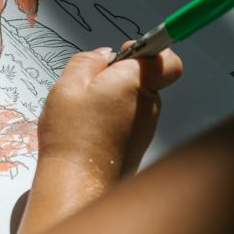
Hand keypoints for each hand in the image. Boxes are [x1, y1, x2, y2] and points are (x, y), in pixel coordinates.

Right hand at [13, 46, 182, 233]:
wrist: (76, 182)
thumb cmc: (72, 135)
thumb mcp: (67, 85)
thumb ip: (87, 61)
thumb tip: (102, 56)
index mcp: (136, 83)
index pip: (166, 59)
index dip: (147, 51)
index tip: (124, 53)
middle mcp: (149, 106)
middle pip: (144, 79)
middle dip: (118, 77)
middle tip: (89, 87)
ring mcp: (145, 128)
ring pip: (134, 101)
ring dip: (112, 100)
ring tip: (83, 112)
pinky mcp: (137, 145)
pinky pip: (128, 121)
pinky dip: (111, 120)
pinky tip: (87, 129)